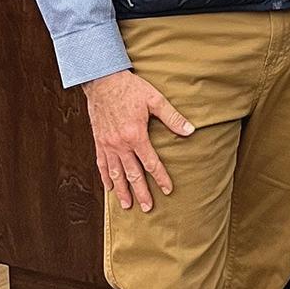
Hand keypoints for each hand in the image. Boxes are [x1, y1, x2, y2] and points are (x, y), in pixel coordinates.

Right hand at [83, 70, 195, 212]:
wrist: (103, 81)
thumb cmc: (131, 88)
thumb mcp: (155, 100)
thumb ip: (172, 117)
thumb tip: (191, 130)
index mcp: (135, 135)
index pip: (151, 163)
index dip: (161, 177)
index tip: (168, 190)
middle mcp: (120, 144)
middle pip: (132, 173)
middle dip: (141, 192)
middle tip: (148, 207)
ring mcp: (107, 144)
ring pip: (115, 173)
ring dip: (122, 190)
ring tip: (127, 205)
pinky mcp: (98, 141)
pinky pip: (101, 164)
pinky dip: (105, 177)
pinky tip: (110, 187)